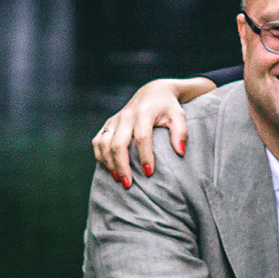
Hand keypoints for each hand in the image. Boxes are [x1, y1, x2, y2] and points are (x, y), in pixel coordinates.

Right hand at [92, 78, 211, 187]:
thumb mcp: (179, 115)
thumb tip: (180, 152)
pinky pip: (97, 142)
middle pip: (118, 143)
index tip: (149, 173)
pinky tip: (108, 169)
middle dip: (122, 165)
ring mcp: (114, 120)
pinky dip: (100, 156)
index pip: (142, 137)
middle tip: (128, 184)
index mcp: (144, 113)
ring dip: (109, 163)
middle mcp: (126, 116)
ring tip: (118, 179)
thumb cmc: (168, 107)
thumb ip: (181, 132)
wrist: (152, 92)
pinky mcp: (108, 124)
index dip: (145, 156)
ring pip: (104, 144)